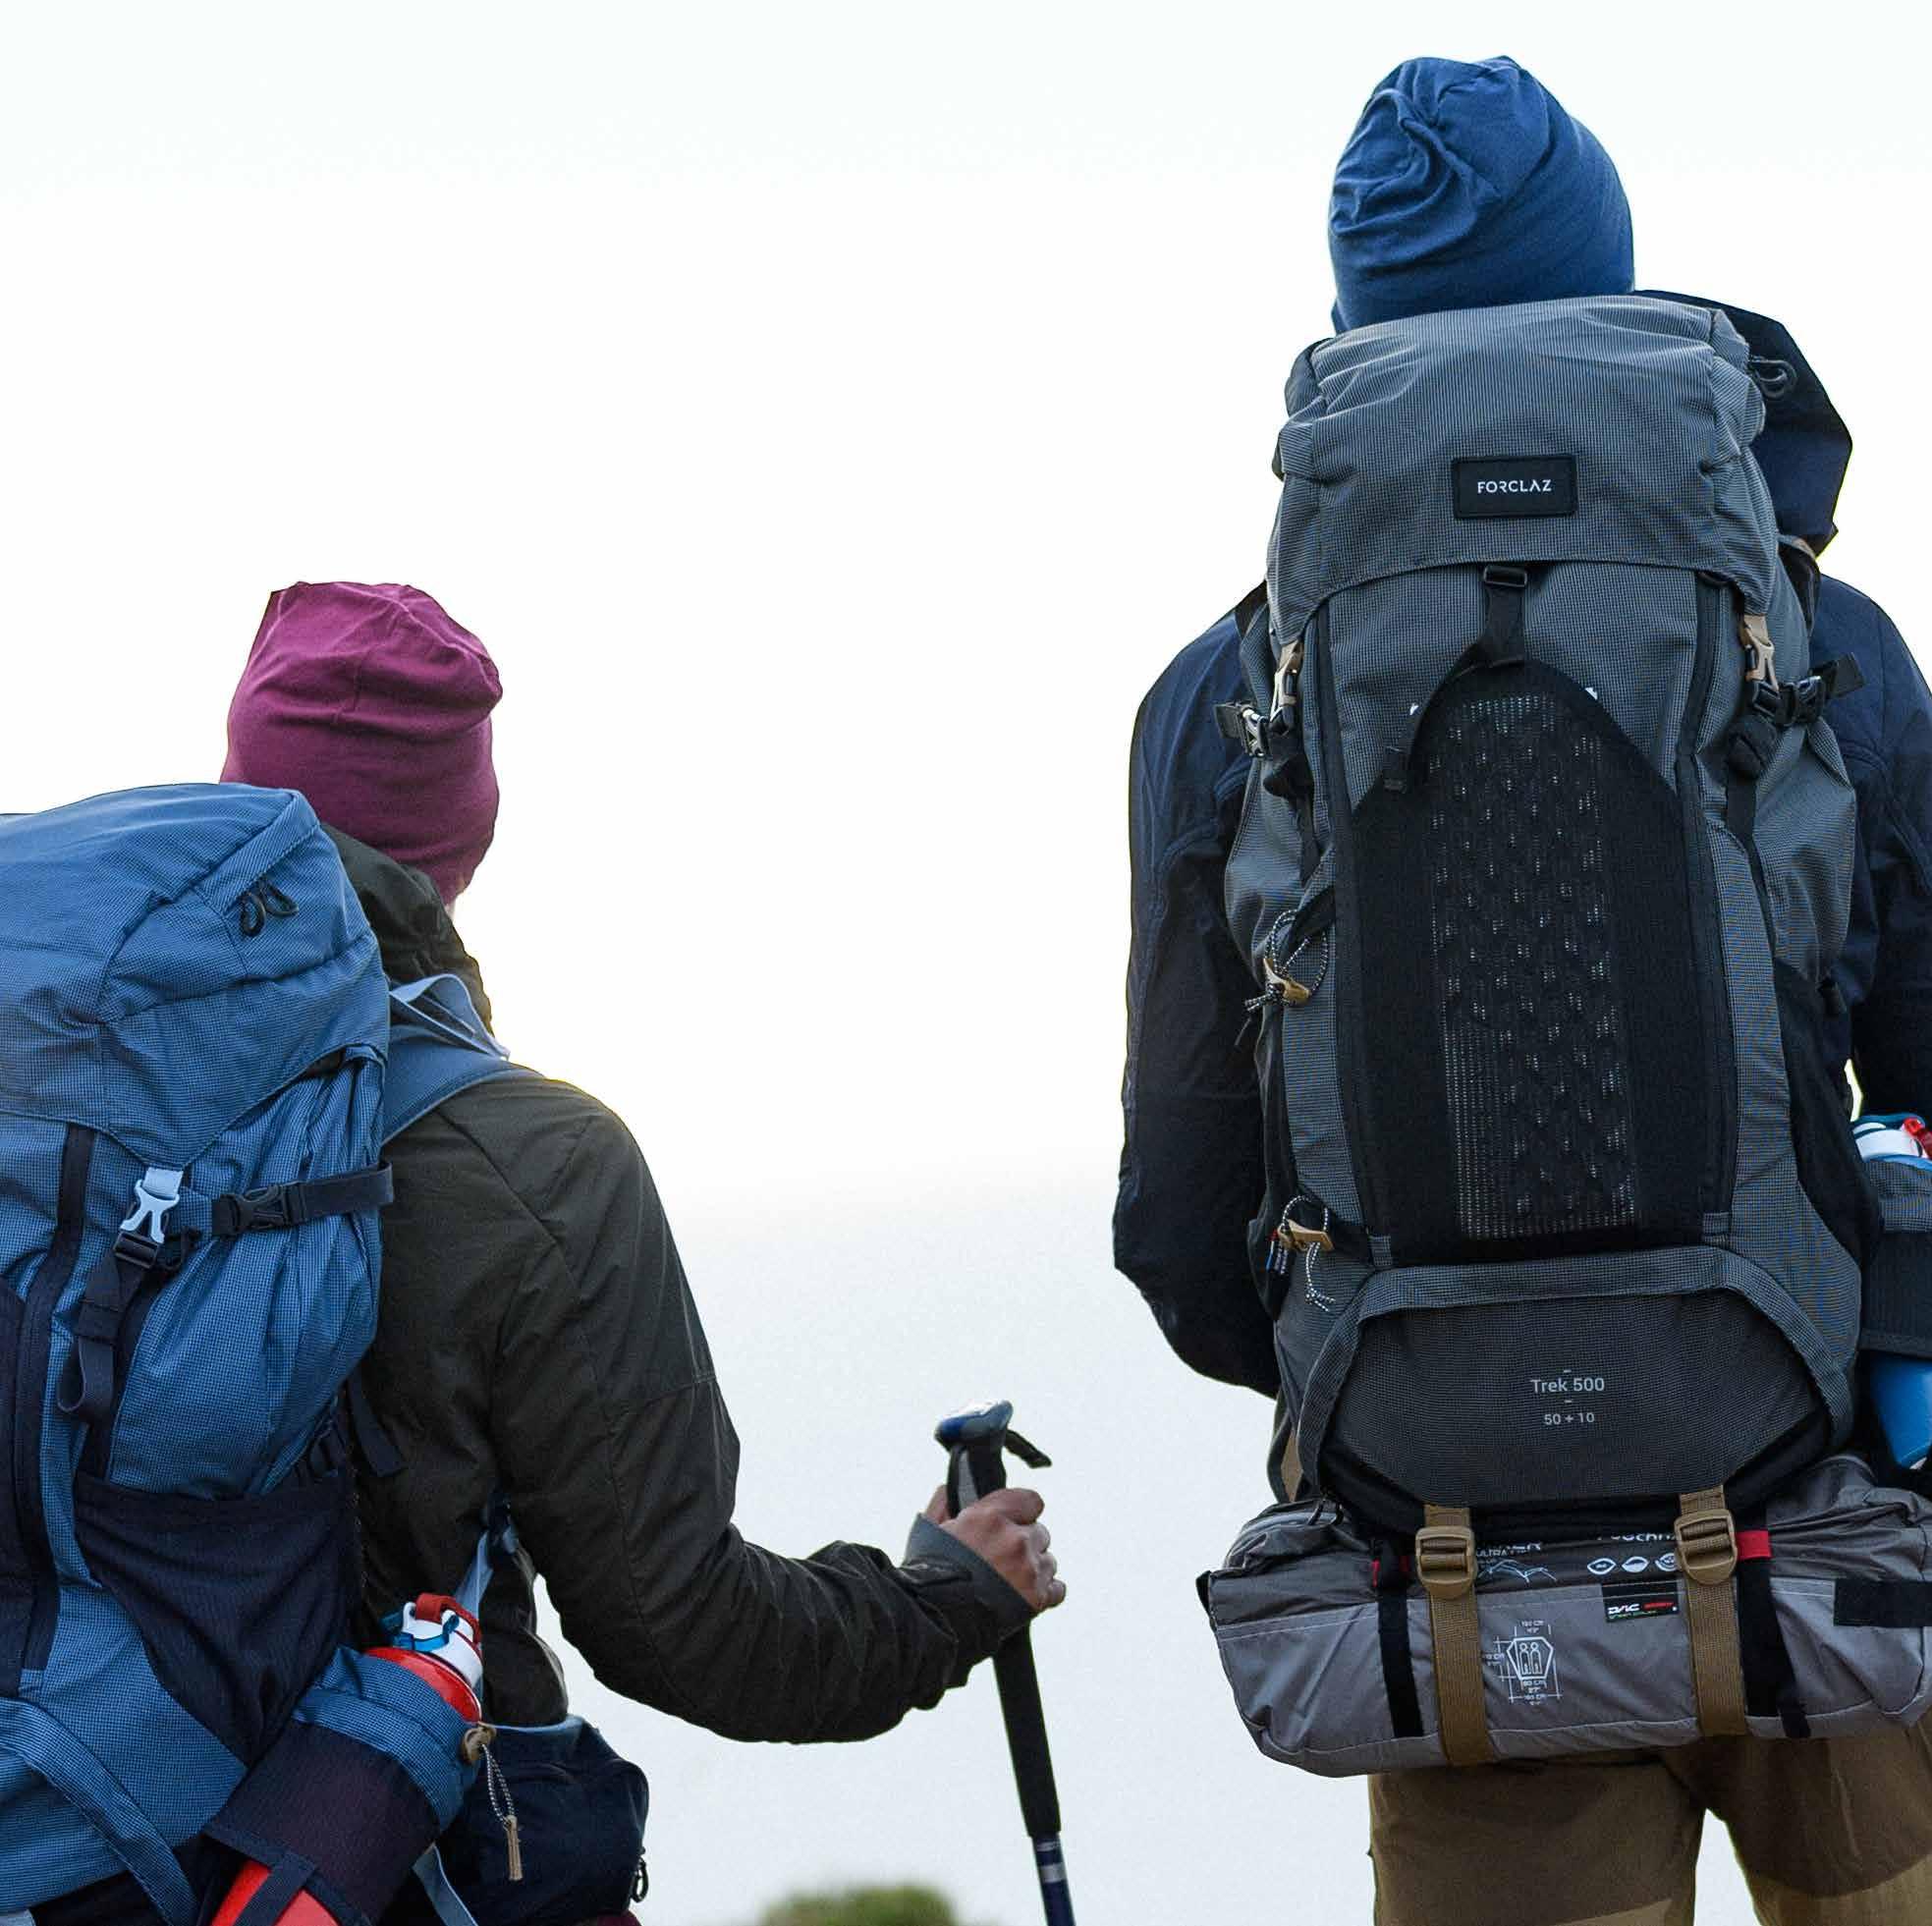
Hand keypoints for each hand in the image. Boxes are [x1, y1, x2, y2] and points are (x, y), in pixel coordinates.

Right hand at [924, 1485, 1064, 1611]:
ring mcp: (1029, 1569)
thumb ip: (944, 1505)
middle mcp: (1015, 1538)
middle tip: (1003, 1558)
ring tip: (1009, 1581)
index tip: (1015, 1521)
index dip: (1024, 1512)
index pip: (1031, 1501)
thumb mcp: (930, 1531)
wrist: (934, 1622)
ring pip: (1049, 1561)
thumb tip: (949, 1490)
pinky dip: (1045, 1592)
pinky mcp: (1037, 1598)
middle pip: (1040, 1532)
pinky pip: (1057, 1588)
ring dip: (1034, 1568)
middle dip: (1025, 1543)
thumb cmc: (928, 1576)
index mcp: (990, 1516)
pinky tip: (1025, 1595)